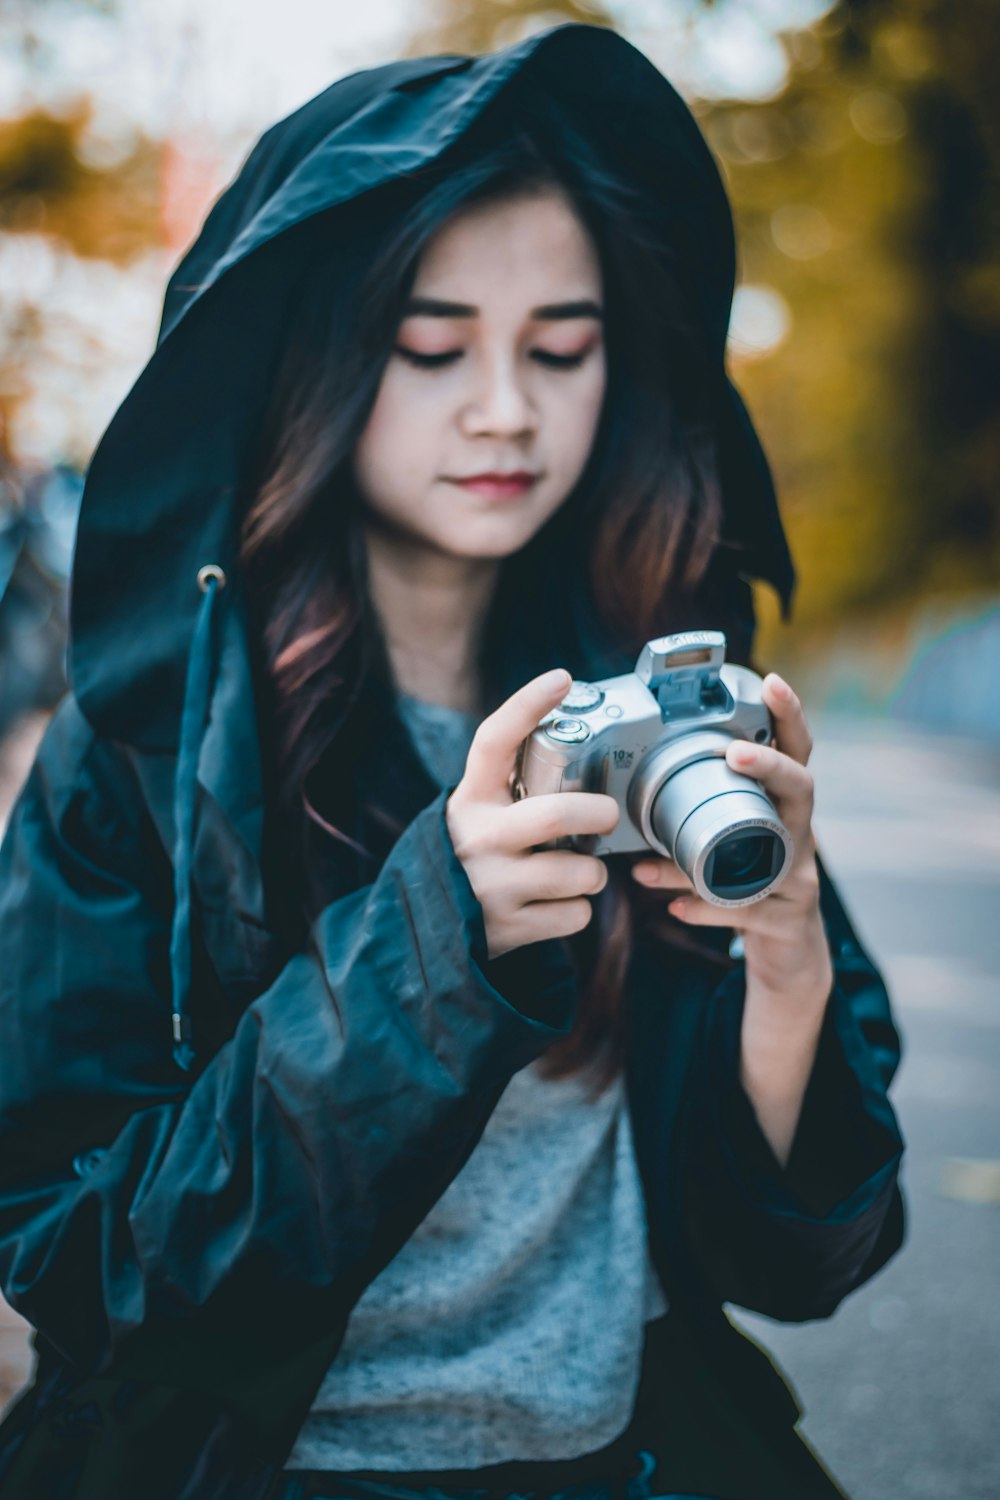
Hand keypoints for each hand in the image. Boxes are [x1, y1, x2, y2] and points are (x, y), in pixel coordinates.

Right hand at [446, 668, 619, 960]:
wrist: (428, 925)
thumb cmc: (478, 853)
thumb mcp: (482, 812)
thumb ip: (518, 787)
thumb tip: (581, 750)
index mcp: (472, 798)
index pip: (495, 741)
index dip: (527, 706)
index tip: (561, 678)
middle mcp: (478, 837)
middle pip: (556, 814)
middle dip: (598, 813)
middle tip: (607, 815)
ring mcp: (492, 885)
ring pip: (578, 872)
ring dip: (592, 873)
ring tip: (577, 871)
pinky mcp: (508, 928)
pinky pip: (575, 915)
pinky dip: (577, 910)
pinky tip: (555, 905)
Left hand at [629, 672, 832, 1007]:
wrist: (786, 952)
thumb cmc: (747, 884)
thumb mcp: (728, 843)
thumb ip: (695, 815)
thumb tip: (622, 790)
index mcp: (781, 806)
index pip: (795, 752)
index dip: (788, 716)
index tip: (771, 682)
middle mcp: (798, 835)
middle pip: (801, 789)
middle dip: (770, 767)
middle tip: (735, 753)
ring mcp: (798, 878)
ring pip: (765, 858)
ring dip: (709, 853)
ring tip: (659, 856)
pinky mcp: (787, 921)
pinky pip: (747, 911)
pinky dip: (708, 907)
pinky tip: (676, 906)